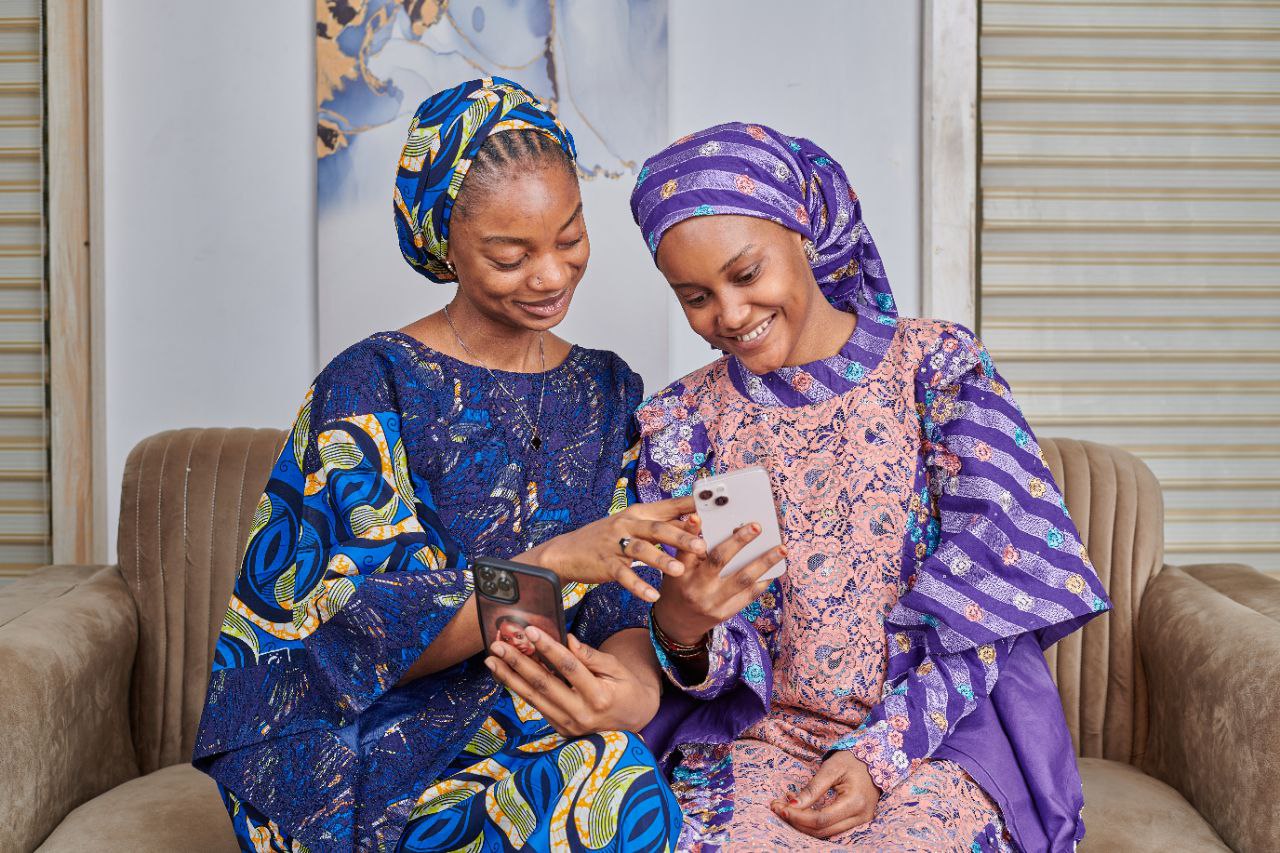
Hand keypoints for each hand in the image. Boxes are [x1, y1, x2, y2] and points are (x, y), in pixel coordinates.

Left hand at [484, 625, 659, 735]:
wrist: (633, 722)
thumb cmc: (627, 689)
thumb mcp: (618, 669)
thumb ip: (592, 656)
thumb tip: (567, 639)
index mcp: (600, 696)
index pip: (569, 667)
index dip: (548, 648)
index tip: (530, 630)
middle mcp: (581, 714)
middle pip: (544, 684)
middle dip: (518, 662)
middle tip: (499, 644)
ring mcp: (569, 725)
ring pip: (533, 698)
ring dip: (510, 677)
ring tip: (491, 659)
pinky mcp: (560, 729)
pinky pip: (536, 706)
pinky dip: (518, 689)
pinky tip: (504, 674)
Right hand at [533, 496, 704, 603]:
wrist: (567, 551)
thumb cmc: (607, 539)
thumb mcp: (631, 525)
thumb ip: (659, 523)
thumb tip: (693, 522)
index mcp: (637, 513)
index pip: (667, 507)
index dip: (688, 506)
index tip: (711, 505)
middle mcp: (626, 525)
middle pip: (656, 529)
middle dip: (680, 537)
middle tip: (701, 546)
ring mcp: (614, 544)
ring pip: (641, 551)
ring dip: (660, 561)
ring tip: (679, 571)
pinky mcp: (605, 564)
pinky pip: (624, 576)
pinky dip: (638, 586)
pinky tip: (652, 595)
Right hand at [650, 520, 785, 646]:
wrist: (678, 622)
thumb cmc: (680, 586)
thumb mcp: (676, 567)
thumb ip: (690, 548)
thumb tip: (700, 519)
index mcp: (681, 573)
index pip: (687, 549)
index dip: (692, 532)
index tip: (699, 516)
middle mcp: (696, 588)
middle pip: (719, 560)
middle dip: (739, 542)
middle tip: (757, 526)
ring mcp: (712, 603)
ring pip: (742, 579)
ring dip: (764, 563)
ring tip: (781, 549)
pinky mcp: (725, 613)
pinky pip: (749, 596)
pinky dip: (763, 581)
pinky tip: (774, 569)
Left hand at [769, 751, 879, 838]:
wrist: (875, 759)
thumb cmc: (852, 760)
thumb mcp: (831, 768)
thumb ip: (813, 788)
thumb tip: (792, 804)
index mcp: (855, 802)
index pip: (821, 819)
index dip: (798, 816)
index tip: (780, 807)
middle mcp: (860, 817)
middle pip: (822, 830)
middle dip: (797, 822)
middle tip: (778, 808)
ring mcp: (861, 822)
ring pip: (826, 833)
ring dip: (804, 824)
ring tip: (787, 807)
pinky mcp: (857, 822)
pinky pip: (832, 828)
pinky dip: (814, 822)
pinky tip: (802, 809)